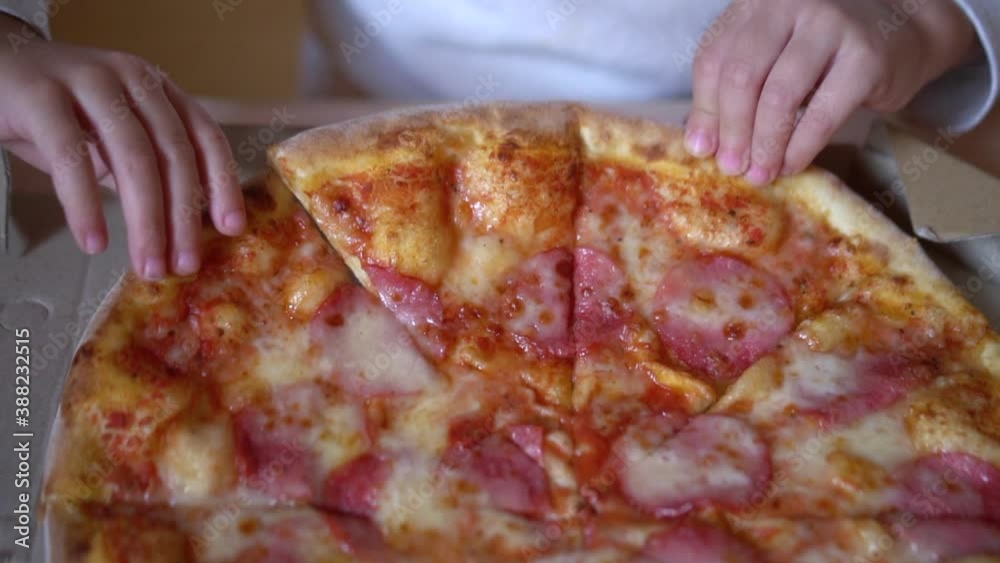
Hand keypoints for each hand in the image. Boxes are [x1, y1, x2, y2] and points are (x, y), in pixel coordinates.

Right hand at [0, 16, 244, 278]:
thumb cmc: (60, 111)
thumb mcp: (116, 135)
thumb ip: (150, 167)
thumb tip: (188, 226)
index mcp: (160, 89)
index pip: (206, 138)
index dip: (222, 184)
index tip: (231, 228)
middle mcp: (133, 79)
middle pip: (173, 155)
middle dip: (182, 218)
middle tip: (184, 265)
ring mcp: (89, 81)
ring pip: (132, 159)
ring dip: (145, 221)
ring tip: (147, 265)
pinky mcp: (41, 96)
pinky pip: (71, 158)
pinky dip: (86, 205)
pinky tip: (94, 241)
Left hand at [684, 0, 976, 184]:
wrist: (904, 29)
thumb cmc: (825, 49)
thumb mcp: (774, 53)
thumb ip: (736, 84)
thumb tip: (699, 142)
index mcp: (756, 3)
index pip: (714, 58)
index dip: (704, 109)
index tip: (702, 149)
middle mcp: (789, 4)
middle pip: (741, 76)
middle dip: (732, 131)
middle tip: (731, 167)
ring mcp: (829, 26)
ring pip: (778, 96)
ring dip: (765, 144)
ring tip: (760, 174)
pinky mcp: (865, 57)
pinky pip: (821, 114)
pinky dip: (800, 148)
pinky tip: (790, 165)